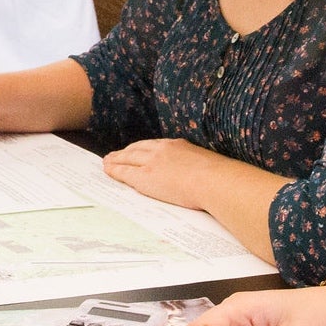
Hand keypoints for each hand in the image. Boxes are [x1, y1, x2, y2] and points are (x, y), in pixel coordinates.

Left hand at [101, 138, 231, 209]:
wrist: (213, 180)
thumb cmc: (217, 177)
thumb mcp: (206, 163)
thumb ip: (197, 166)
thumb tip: (201, 173)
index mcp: (177, 145)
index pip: (154, 145)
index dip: (142, 148)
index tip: (137, 150)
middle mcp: (161, 150)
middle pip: (137, 148)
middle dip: (125, 152)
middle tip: (116, 155)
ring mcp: (151, 162)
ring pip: (127, 158)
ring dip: (115, 160)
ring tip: (107, 162)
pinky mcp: (145, 177)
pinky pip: (124, 172)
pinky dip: (114, 170)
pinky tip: (108, 170)